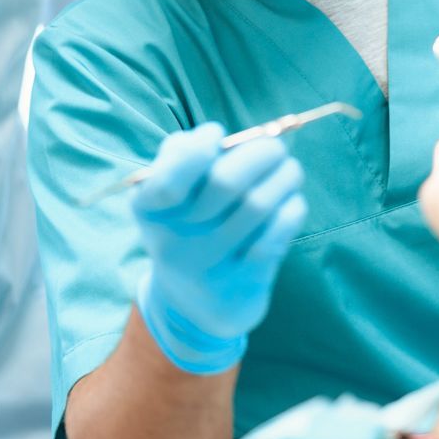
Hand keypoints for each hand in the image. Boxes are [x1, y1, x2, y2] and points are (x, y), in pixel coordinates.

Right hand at [132, 124, 306, 373]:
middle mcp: (173, 242)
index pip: (168, 180)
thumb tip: (220, 136)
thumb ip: (183, 154)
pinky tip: (290, 201)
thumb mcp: (168, 193)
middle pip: (225, 184)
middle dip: (260, 153)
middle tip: (275, 146)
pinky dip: (290, 208)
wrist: (195, 302)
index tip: (217, 135)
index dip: (198, 150)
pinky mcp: (241, 283)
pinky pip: (275, 235)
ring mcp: (208, 266)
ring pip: (258, 206)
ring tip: (289, 169)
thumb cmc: (186, 225)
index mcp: (148, 210)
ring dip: (284, 177)